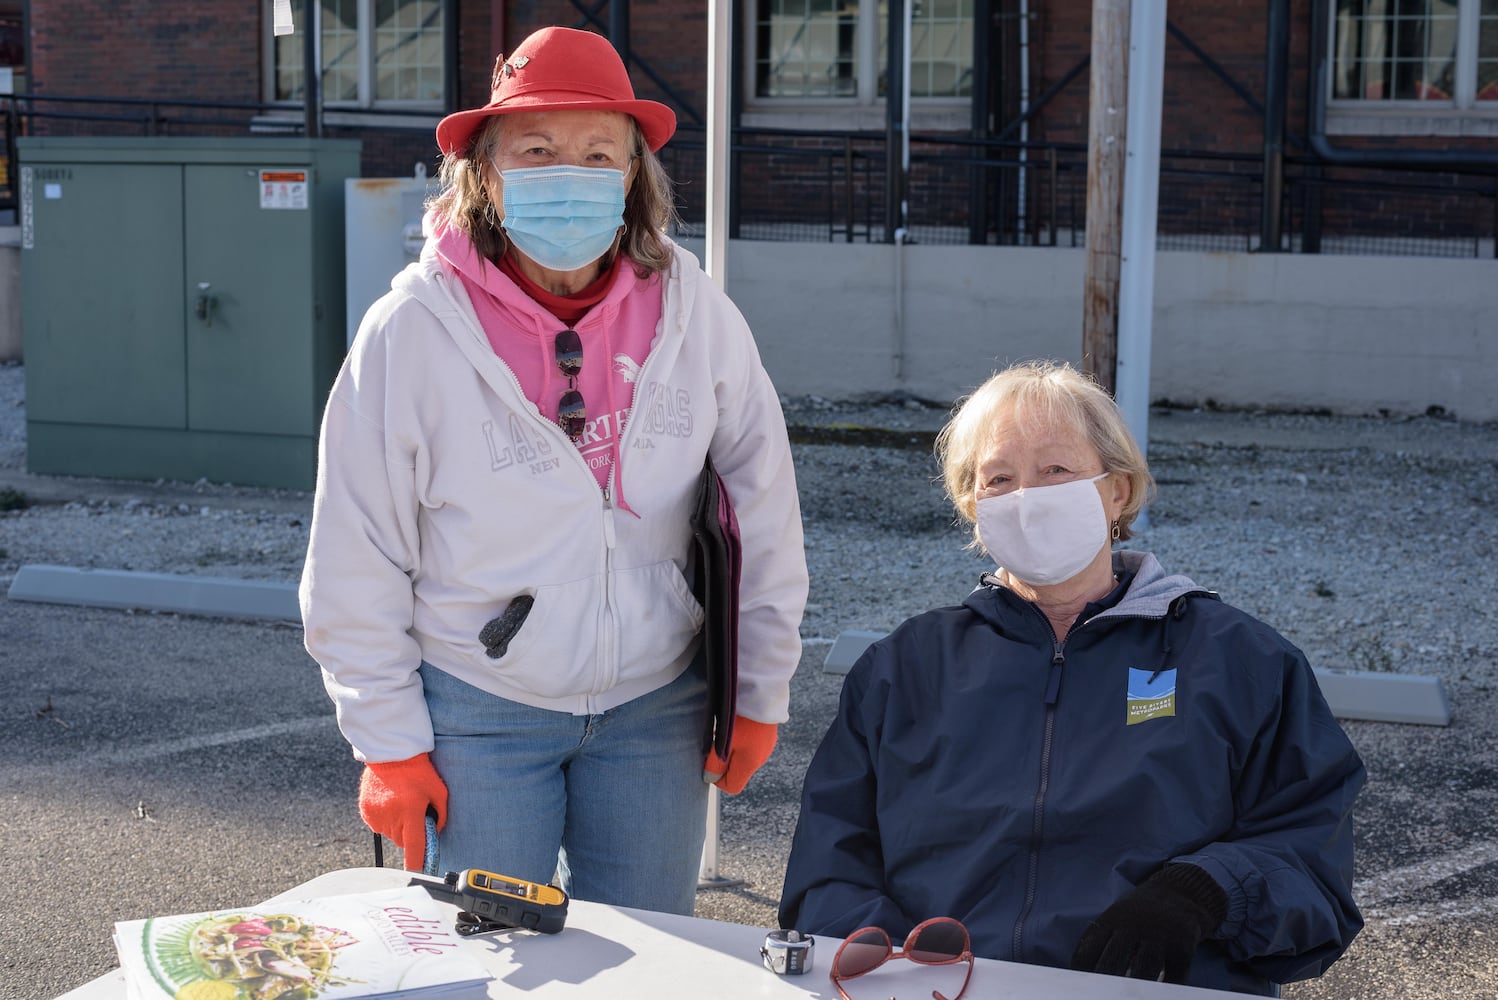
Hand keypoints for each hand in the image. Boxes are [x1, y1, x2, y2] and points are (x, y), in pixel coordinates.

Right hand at [358, 753, 448, 871]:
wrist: (391, 753)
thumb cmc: (419, 771)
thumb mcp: (438, 791)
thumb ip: (441, 815)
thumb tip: (436, 833)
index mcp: (410, 811)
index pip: (414, 846)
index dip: (417, 862)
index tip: (419, 872)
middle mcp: (391, 815)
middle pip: (402, 841)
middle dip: (410, 833)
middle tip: (414, 814)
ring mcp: (376, 814)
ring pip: (390, 834)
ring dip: (397, 826)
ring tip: (401, 804)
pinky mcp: (366, 811)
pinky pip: (379, 825)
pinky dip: (385, 819)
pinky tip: (390, 803)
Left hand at [703, 717, 777, 794]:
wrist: (761, 694)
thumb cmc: (740, 720)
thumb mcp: (723, 743)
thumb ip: (715, 764)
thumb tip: (710, 778)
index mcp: (749, 765)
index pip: (732, 787)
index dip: (717, 779)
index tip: (710, 762)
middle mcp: (760, 759)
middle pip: (737, 772)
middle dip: (723, 763)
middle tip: (714, 743)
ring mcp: (766, 747)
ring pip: (743, 757)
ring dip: (731, 750)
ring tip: (724, 731)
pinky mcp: (767, 735)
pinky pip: (751, 745)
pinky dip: (741, 740)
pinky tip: (736, 725)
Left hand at [1070, 863, 1227, 983]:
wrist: (1177, 893)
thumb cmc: (1137, 914)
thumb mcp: (1114, 918)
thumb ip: (1098, 939)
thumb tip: (1080, 972)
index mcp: (1111, 920)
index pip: (1089, 950)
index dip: (1083, 972)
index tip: (1082, 987)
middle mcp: (1134, 926)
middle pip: (1115, 959)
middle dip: (1105, 980)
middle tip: (1100, 994)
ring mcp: (1159, 935)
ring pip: (1144, 968)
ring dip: (1135, 986)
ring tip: (1128, 996)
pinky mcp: (1183, 946)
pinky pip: (1174, 973)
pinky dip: (1166, 987)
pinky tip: (1158, 994)